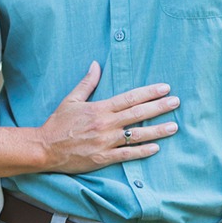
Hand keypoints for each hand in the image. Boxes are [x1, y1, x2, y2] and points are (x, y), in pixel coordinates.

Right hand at [40, 61, 179, 172]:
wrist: (45, 148)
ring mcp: (105, 142)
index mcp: (99, 109)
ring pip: (136, 135)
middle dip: (159, 107)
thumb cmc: (58, 123)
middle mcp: (105, 124)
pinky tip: (156, 147)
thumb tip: (96, 64)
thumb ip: (87, 83)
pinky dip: (142, 151)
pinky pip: (127, 155)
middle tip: (176, 102)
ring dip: (157, 130)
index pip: (129, 98)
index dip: (148, 93)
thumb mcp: (71, 99)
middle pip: (137, 114)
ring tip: (174, 126)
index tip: (165, 88)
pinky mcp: (103, 158)